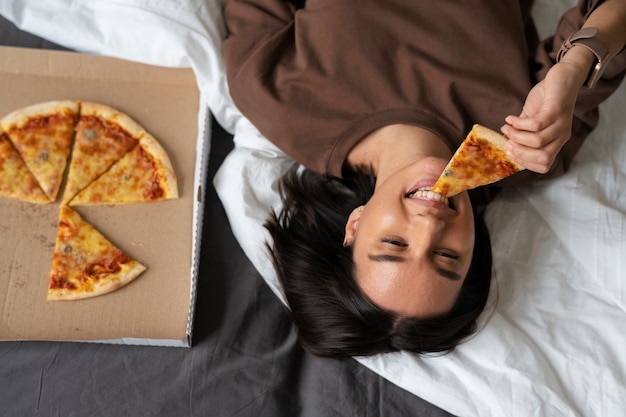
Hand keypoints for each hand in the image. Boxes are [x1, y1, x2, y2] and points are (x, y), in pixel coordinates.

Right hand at [500, 56, 588, 173]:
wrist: (564, 75)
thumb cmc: (547, 98)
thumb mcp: (533, 118)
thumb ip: (523, 132)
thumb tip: (506, 141)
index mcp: (557, 141)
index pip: (544, 165)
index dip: (525, 162)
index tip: (509, 151)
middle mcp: (562, 136)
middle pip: (542, 157)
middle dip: (520, 152)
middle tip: (507, 141)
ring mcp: (561, 124)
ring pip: (537, 141)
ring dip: (516, 136)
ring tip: (506, 127)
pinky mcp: (556, 110)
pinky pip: (535, 124)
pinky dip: (519, 123)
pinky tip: (511, 118)